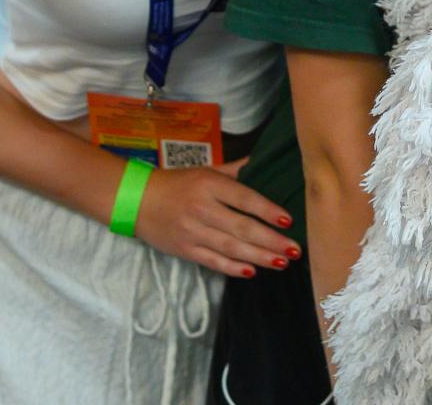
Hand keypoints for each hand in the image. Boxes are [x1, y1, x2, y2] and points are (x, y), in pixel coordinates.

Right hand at [131, 158, 300, 277]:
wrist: (136, 200)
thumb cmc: (177, 182)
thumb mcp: (206, 170)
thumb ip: (236, 170)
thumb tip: (264, 160)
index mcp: (209, 185)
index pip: (244, 199)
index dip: (268, 211)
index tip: (289, 221)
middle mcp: (202, 208)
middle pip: (241, 227)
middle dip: (271, 240)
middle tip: (295, 249)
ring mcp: (192, 231)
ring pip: (230, 247)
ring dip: (259, 257)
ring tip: (282, 262)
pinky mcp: (184, 250)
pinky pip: (212, 261)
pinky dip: (232, 268)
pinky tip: (251, 271)